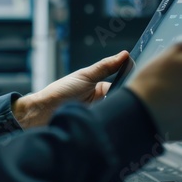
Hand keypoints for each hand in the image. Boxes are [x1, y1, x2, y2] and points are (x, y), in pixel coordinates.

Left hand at [12, 50, 129, 128]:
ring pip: (115, 114)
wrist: (43, 113)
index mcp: (99, 88)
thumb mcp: (85, 76)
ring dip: (116, 111)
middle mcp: (101, 102)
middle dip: (123, 100)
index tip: (137, 82)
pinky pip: (108, 125)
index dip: (128, 85)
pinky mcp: (95, 127)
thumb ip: (106, 66)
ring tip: (116, 109)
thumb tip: (124, 54)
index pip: (120, 86)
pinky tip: (110, 119)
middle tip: (130, 98)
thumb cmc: (60, 92)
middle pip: (119, 101)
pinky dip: (110, 122)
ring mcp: (98, 115)